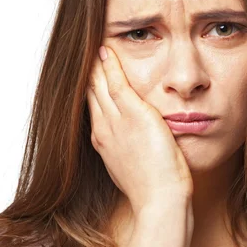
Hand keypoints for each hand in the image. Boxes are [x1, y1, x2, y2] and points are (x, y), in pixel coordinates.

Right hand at [86, 46, 193, 211]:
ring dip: (96, 64)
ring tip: (94, 46)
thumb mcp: (132, 166)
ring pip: (98, 85)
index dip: (90, 87)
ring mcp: (116, 122)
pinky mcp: (134, 115)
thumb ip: (128, 149)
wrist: (160, 200)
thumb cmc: (152, 188)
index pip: (93, 106)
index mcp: (103, 142)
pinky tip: (106, 51)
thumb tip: (132, 142)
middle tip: (86, 51)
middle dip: (89, 72)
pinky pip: (116, 83)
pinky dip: (110, 66)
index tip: (90, 72)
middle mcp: (103, 130)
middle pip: (90, 92)